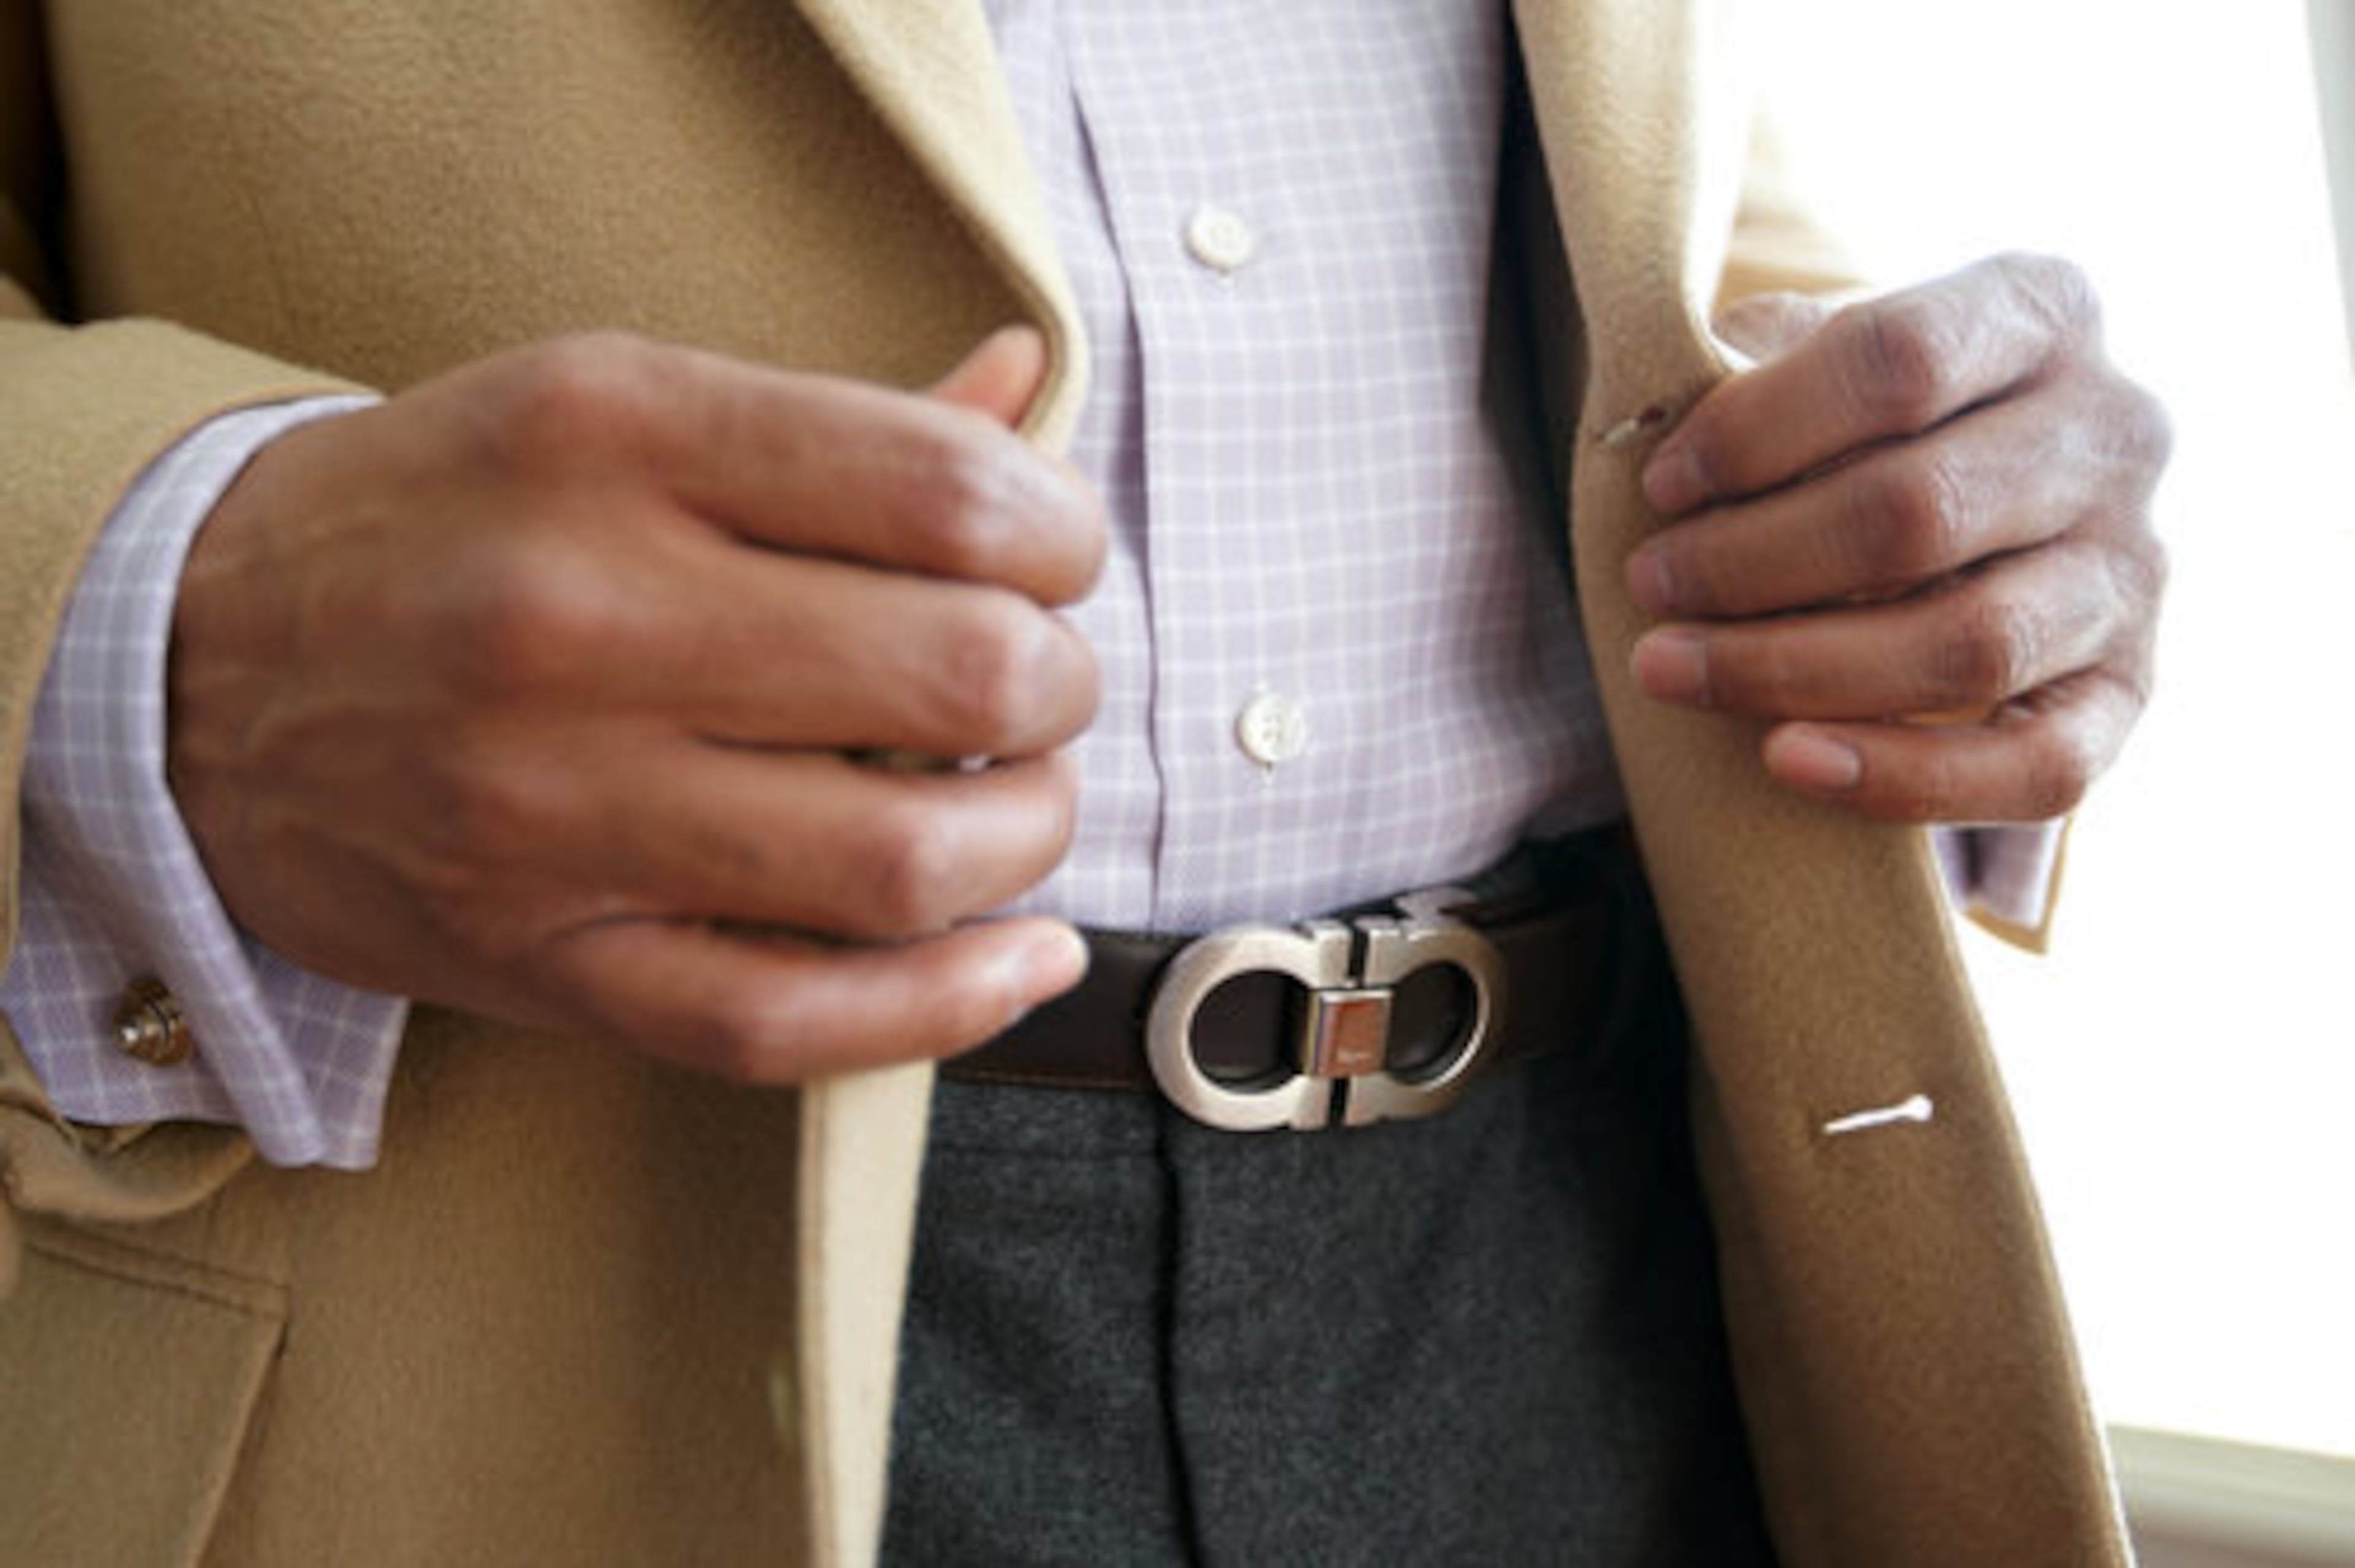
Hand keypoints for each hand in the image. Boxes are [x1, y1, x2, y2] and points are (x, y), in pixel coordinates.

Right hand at [169, 328, 1104, 1080]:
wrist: (187, 669)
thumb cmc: (447, 522)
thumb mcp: (614, 407)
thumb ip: (840, 421)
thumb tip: (1032, 393)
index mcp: (620, 435)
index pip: (952, 490)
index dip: (1062, 538)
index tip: (1056, 562)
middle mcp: (584, 614)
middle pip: (963, 676)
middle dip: (1060, 690)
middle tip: (1038, 686)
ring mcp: (556, 805)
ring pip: (905, 862)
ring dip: (1029, 840)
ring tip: (1017, 805)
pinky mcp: (540, 957)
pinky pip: (793, 1019)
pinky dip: (952, 1004)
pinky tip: (1021, 957)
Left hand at [1626, 254, 2169, 821]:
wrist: (1985, 509)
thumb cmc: (1871, 422)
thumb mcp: (1828, 357)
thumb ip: (1766, 365)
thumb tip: (1672, 420)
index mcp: (2043, 313)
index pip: (1900, 358)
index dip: (1759, 429)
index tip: (1661, 485)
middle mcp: (2115, 433)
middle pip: (1920, 510)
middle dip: (1753, 560)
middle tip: (1648, 584)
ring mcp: (2133, 569)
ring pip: (1969, 643)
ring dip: (1794, 668)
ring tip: (1670, 668)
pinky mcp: (2129, 692)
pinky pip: (2035, 767)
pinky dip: (1903, 775)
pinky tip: (1786, 760)